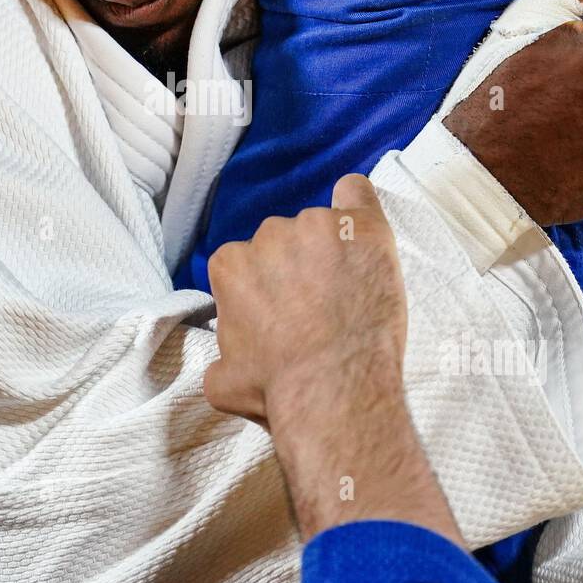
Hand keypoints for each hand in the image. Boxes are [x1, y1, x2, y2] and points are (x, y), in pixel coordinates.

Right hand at [206, 175, 462, 543]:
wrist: (333, 390)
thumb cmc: (279, 389)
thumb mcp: (224, 382)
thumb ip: (222, 354)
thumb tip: (224, 357)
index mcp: (230, 265)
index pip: (244, 263)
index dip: (264, 288)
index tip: (282, 311)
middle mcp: (268, 236)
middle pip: (281, 242)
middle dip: (296, 268)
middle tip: (318, 306)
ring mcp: (316, 226)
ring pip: (318, 227)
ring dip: (329, 252)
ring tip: (349, 293)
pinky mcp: (360, 226)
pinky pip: (355, 192)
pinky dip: (356, 203)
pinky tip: (360, 226)